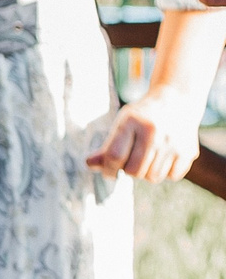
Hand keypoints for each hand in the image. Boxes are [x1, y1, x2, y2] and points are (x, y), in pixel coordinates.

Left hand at [86, 90, 202, 180]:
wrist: (177, 101)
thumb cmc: (142, 118)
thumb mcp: (122, 125)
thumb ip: (106, 147)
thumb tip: (90, 164)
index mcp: (132, 122)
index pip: (114, 157)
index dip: (109, 170)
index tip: (110, 172)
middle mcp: (154, 131)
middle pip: (134, 171)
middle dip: (130, 171)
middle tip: (133, 160)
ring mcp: (173, 141)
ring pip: (153, 177)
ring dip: (148, 173)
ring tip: (149, 157)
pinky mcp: (189, 150)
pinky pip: (172, 176)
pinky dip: (167, 172)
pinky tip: (165, 157)